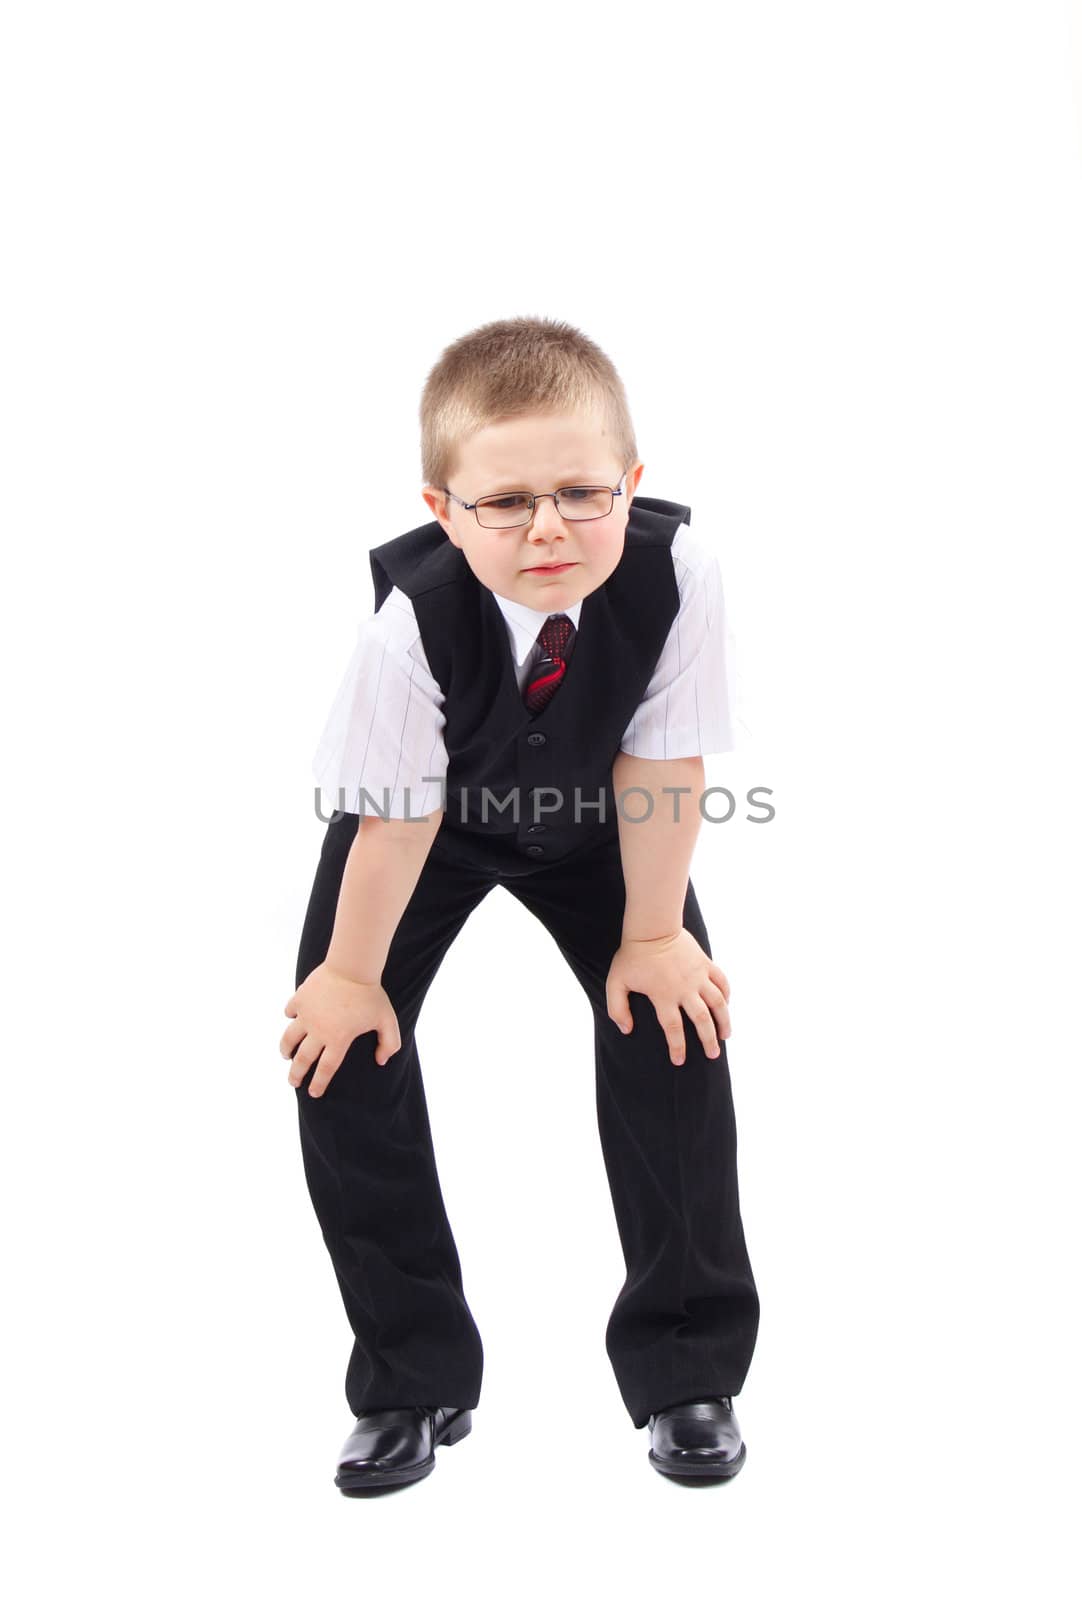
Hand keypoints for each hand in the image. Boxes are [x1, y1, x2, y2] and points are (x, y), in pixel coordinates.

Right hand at [280, 962, 401, 1096]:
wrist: (352, 967)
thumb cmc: (371, 994)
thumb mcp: (387, 1021)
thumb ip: (389, 1044)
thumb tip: (380, 1061)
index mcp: (338, 1039)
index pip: (326, 1068)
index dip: (319, 1083)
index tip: (313, 1093)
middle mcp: (318, 1031)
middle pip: (302, 1059)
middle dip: (296, 1074)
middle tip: (293, 1082)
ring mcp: (307, 1015)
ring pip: (289, 1038)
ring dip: (285, 1049)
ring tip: (285, 1055)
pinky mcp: (301, 998)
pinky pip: (290, 1010)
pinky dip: (290, 1016)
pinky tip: (292, 1018)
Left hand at [605, 929, 730, 1067]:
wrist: (652, 926)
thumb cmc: (632, 955)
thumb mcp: (616, 983)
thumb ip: (618, 1009)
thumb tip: (627, 1030)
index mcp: (663, 995)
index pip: (673, 1029)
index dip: (677, 1047)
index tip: (679, 1061)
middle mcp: (684, 988)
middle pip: (702, 1020)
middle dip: (708, 1041)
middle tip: (713, 1056)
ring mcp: (697, 975)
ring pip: (718, 1003)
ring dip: (724, 1020)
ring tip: (726, 1036)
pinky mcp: (705, 963)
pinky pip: (721, 981)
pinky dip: (726, 993)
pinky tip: (726, 1004)